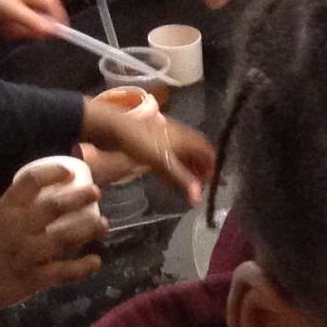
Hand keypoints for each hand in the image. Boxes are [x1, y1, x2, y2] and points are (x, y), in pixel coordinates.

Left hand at [0, 0, 67, 36]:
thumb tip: (53, 31)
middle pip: (41, 17)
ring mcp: (15, 6)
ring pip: (29, 25)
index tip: (60, 35)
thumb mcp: (11, 10)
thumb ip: (32, 21)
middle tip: (23, 33)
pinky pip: (17, 27)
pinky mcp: (6, 15)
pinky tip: (0, 27)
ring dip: (20, 30)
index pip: (51, 3)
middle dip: (34, 28)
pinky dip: (11, 30)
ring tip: (6, 28)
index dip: (58, 17)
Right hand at [0, 160, 103, 321]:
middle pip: (54, 207)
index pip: (31, 181)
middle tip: (96, 192)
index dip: (53, 172)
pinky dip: (82, 267)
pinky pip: (63, 272)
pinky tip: (96, 261)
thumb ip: (16, 211)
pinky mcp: (32, 279)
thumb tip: (42, 200)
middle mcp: (17, 228)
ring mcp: (26, 254)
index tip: (71, 171)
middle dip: (79, 197)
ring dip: (87, 229)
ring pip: (64, 238)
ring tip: (103, 223)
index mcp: (5, 209)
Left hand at [80, 99, 214, 203]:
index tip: (216, 179)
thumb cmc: (138, 141)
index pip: (206, 149)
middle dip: (202, 167)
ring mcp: (163, 139)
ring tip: (192, 184)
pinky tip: (171, 177)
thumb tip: (198, 199)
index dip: (213, 163)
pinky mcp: (150, 145)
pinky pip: (168, 157)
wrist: (110, 127)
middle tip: (205, 184)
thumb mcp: (162, 162)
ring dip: (188, 168)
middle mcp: (176, 136)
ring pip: (182, 155)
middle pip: (195, 152)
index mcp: (183, 137)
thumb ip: (181, 179)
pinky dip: (174, 168)